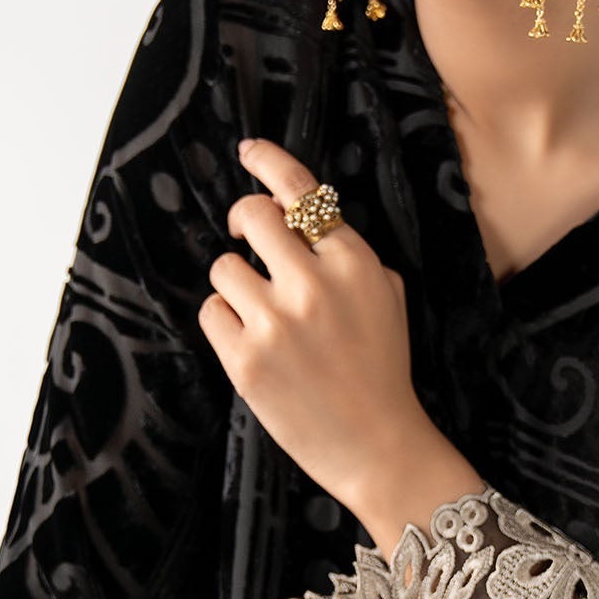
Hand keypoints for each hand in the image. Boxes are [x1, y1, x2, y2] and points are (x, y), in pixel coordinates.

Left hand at [201, 137, 463, 537]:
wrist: (380, 447)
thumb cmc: (384, 372)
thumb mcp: (388, 298)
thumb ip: (348, 256)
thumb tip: (302, 222)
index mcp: (354, 262)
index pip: (301, 191)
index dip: (268, 162)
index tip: (249, 151)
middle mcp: (314, 283)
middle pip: (249, 216)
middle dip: (242, 222)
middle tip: (245, 239)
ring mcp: (276, 322)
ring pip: (224, 268)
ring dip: (236, 285)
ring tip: (263, 316)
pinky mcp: (246, 359)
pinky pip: (211, 312)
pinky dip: (225, 324)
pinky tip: (253, 345)